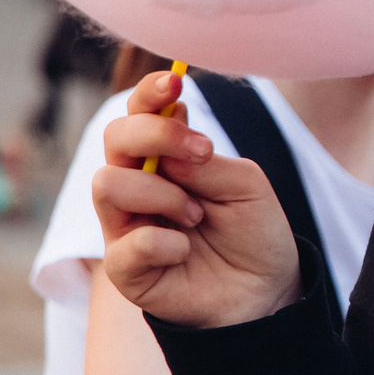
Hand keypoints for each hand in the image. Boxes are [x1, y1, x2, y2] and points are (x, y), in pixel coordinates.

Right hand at [90, 70, 301, 329]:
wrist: (265, 293)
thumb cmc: (253, 232)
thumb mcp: (245, 185)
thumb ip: (205, 162)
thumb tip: (167, 151)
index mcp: (167, 156)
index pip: (141, 112)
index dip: (150, 92)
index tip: (175, 81)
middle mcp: (138, 183)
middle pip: (114, 138)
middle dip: (155, 136)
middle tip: (201, 153)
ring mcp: (126, 224)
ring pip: (108, 184)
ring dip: (162, 194)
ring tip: (197, 216)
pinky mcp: (124, 267)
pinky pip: (127, 243)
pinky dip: (165, 242)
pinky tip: (185, 250)